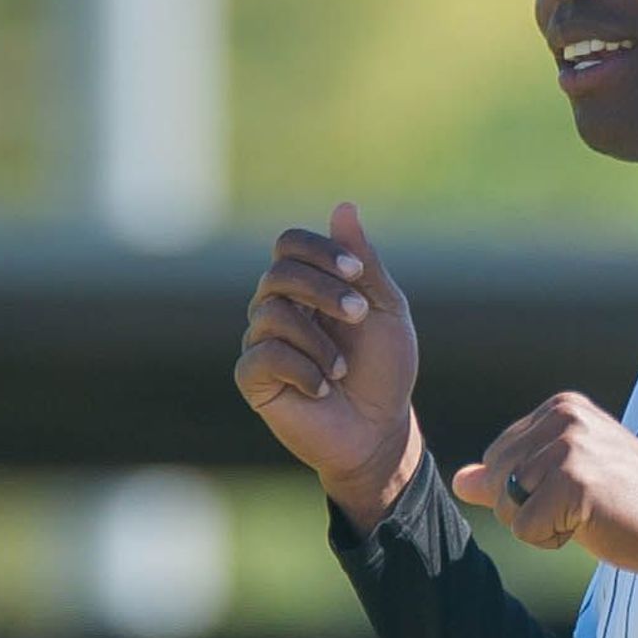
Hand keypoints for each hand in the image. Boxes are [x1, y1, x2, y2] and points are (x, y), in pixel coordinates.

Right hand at [236, 203, 423, 521]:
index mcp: (308, 286)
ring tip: (342, 368)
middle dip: (324, 289)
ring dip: (319, 339)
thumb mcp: (384, 310)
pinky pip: (264, 355)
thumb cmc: (384, 370)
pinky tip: (322, 389)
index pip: (289, 244)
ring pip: (271, 313)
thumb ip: (364, 263)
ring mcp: (262, 341)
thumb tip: (343, 207)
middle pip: (278, 272)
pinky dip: (302, 369)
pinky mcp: (253, 377)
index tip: (357, 272)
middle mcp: (277, 307)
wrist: (379, 431)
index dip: (319, 249)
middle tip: (358, 315)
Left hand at [451, 393, 637, 577]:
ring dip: (542, 526)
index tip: (578, 491)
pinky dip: (552, 540)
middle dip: (527, 509)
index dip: (526, 491)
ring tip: (588, 516)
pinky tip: (591, 527)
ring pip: (506, 505)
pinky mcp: (575, 481)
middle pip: (496, 479)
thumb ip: (513, 474)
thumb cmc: (630, 505)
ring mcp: (570, 446)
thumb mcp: (566, 479)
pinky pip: (525, 529)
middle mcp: (564, 417)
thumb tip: (461, 480)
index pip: (497, 456)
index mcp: (562, 407)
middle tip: (583, 508)